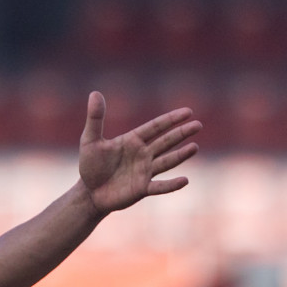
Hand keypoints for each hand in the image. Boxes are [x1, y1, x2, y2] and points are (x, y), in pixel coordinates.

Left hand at [77, 92, 200, 214]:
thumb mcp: (90, 140)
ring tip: (194, 147)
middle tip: (197, 125)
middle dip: (181, 133)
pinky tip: (184, 180)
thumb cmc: (91, 166)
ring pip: (167, 161)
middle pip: (166, 141)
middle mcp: (143, 154)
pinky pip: (159, 186)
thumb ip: (95, 118)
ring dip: (180, 155)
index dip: (171, 119)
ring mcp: (144, 172)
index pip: (156, 127)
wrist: (89, 193)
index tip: (188, 112)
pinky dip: (171, 185)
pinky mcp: (142, 189)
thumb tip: (94, 93)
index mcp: (133, 141)